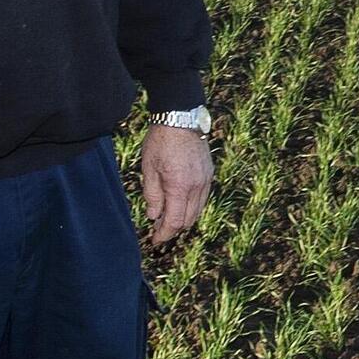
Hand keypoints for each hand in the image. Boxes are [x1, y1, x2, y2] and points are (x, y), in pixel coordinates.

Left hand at [139, 123, 212, 244]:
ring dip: (183, 218)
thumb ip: (152, 195)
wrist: (180, 117)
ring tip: (168, 216)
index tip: (155, 240)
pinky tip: (180, 202)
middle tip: (158, 228)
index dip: (164, 234)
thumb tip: (153, 216)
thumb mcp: (148, 168)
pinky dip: (192, 206)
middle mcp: (197, 186)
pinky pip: (202, 198)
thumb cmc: (161, 141)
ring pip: (197, 210)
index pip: (174, 221)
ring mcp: (206, 180)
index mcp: (179, 186)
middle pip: (188, 220)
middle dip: (173, 228)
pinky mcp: (209, 173)